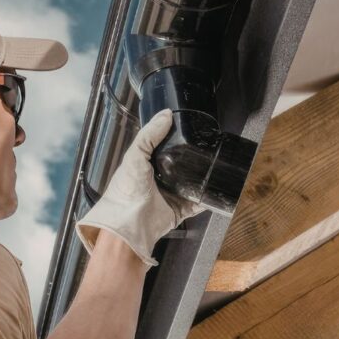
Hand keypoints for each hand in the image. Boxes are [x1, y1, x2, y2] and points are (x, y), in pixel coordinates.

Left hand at [75, 109, 205, 266]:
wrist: (129, 223)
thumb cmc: (125, 191)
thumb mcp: (135, 155)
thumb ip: (149, 134)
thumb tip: (166, 115)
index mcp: (146, 165)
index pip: (163, 147)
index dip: (174, 138)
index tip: (188, 128)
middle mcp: (158, 180)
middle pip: (180, 165)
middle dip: (192, 159)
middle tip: (205, 148)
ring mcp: (170, 196)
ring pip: (191, 184)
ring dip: (201, 178)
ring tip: (213, 166)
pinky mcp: (179, 211)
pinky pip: (197, 203)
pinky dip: (206, 199)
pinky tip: (213, 191)